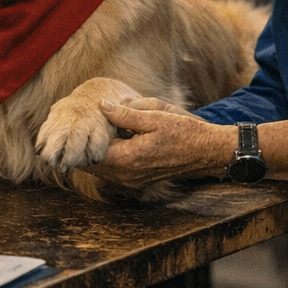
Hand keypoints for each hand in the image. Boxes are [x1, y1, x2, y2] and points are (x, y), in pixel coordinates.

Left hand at [82, 98, 231, 189]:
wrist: (207, 152)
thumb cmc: (183, 131)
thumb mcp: (154, 116)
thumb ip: (124, 114)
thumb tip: (101, 106)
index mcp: (128, 159)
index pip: (91, 154)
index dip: (84, 138)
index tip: (80, 123)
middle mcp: (127, 175)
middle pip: (92, 164)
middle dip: (87, 147)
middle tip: (83, 126)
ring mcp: (132, 181)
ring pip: (101, 170)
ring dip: (96, 153)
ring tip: (96, 133)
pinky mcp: (137, 181)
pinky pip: (113, 172)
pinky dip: (108, 159)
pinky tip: (112, 142)